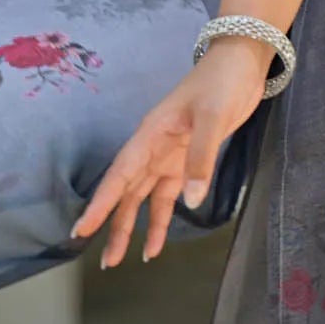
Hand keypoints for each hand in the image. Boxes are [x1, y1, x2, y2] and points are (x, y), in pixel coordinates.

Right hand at [68, 39, 270, 267]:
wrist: (242, 62)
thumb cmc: (221, 81)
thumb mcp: (213, 115)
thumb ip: (201, 157)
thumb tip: (190, 202)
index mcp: (151, 134)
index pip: (120, 174)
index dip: (101, 203)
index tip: (82, 229)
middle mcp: (153, 147)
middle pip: (127, 191)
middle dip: (113, 224)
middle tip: (103, 261)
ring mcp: (169, 154)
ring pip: (143, 197)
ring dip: (133, 226)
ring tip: (119, 260)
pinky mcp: (188, 159)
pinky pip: (168, 194)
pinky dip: (162, 218)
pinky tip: (156, 242)